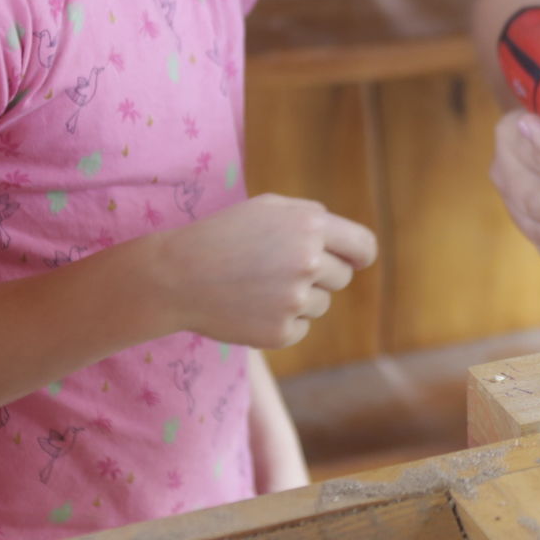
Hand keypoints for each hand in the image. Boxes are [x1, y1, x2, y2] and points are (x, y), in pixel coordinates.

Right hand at [151, 194, 375, 348]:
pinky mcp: (281, 332)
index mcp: (310, 227)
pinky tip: (251, 307)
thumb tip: (346, 240)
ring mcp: (295, 300)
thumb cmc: (223, 235)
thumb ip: (311, 216)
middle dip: (320, 275)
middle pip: (342, 277)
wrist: (176, 276)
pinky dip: (282, 321)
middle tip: (279, 269)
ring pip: (321, 304)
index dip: (360, 255)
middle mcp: (309, 262)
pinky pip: (301, 328)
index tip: (356, 261)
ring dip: (299, 299)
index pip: (363, 247)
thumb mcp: (267, 207)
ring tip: (259, 286)